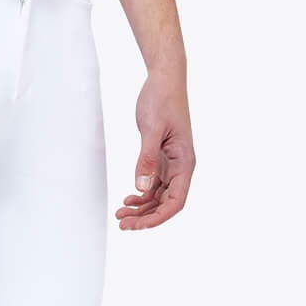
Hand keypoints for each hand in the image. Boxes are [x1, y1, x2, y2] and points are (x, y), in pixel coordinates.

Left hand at [117, 74, 193, 229]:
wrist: (164, 81)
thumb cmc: (162, 101)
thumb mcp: (151, 130)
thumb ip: (147, 160)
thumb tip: (142, 189)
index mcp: (185, 163)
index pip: (176, 202)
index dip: (157, 218)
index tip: (136, 225)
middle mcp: (181, 167)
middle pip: (166, 204)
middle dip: (145, 217)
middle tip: (122, 224)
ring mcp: (172, 164)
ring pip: (159, 196)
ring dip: (142, 208)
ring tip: (121, 214)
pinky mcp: (162, 158)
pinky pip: (154, 185)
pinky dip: (142, 195)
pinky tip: (128, 199)